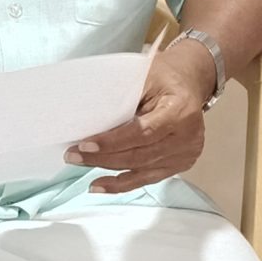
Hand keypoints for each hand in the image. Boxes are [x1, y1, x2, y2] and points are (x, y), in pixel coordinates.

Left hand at [66, 46, 210, 194]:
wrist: (188, 83)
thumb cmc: (164, 77)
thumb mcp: (144, 76)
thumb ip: (123, 98)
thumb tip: (88, 118)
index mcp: (181, 110)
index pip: (142, 132)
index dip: (112, 142)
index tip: (85, 144)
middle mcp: (187, 136)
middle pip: (139, 155)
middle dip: (102, 158)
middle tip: (73, 155)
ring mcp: (185, 154)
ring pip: (140, 169)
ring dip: (108, 171)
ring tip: (81, 165)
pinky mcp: (179, 164)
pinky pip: (147, 178)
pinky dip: (122, 183)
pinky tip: (101, 185)